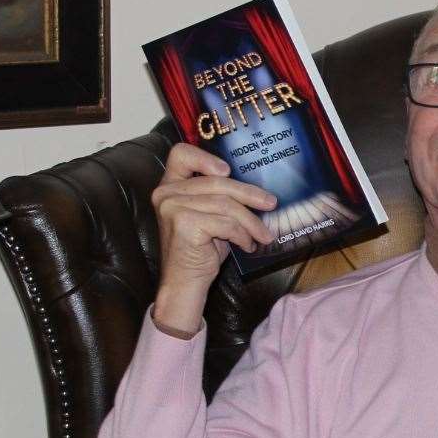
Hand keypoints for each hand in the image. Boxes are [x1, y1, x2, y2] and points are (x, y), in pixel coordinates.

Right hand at [151, 143, 276, 332]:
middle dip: (249, 194)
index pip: (180, 154)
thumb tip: (259, 190)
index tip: (229, 170)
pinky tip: (247, 245)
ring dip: (251, 222)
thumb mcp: (210, 217)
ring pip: (226, 205)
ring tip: (263, 235)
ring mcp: (172, 207)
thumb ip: (221, 198)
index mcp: (169, 186)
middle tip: (271, 204)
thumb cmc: (200, 250)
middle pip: (217, 182)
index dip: (206, 157)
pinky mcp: (184, 224)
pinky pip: (225, 223)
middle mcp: (166, 193)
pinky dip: (242, 235)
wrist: (185, 283)